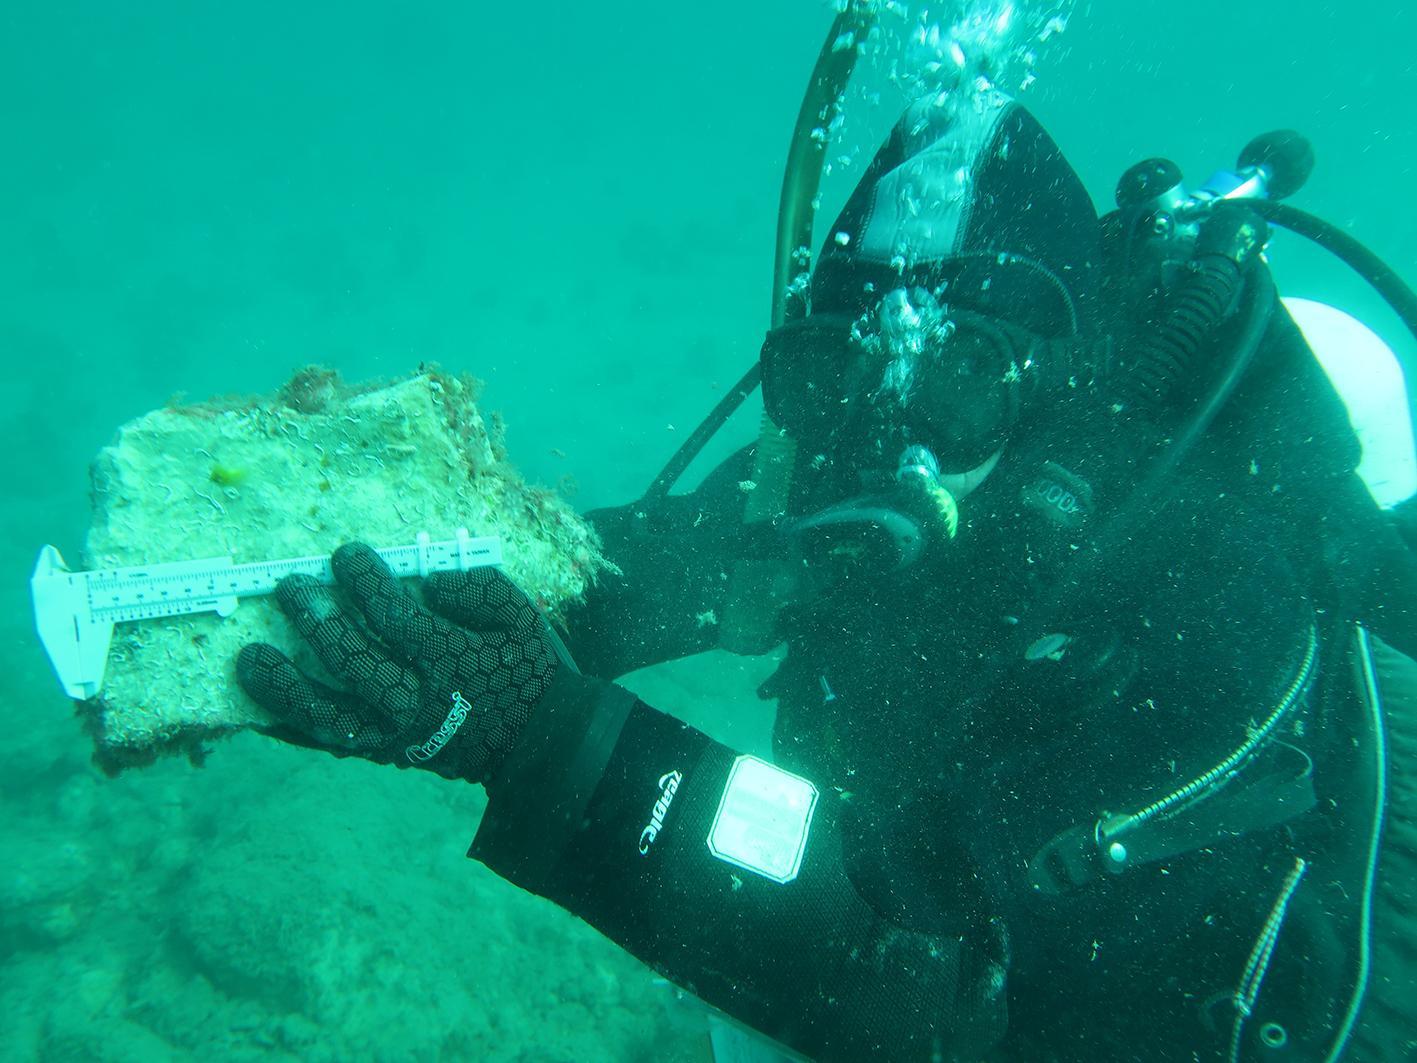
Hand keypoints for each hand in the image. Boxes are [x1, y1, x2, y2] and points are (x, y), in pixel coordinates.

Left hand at [236, 542, 558, 782]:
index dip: (365, 583)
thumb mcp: (522, 619)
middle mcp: (417, 702)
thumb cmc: (525, 670)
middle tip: (291, 587)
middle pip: (355, 663)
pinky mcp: (382, 754)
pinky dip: (290, 728)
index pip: (396, 619)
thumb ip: (478, 589)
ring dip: (285, 686)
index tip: (345, 555)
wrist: (536, 744)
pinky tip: (258, 706)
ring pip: (329, 715)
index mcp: (453, 662)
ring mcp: (394, 734)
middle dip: (318, 622)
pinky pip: (329, 744)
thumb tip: (428, 577)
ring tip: (249, 657)